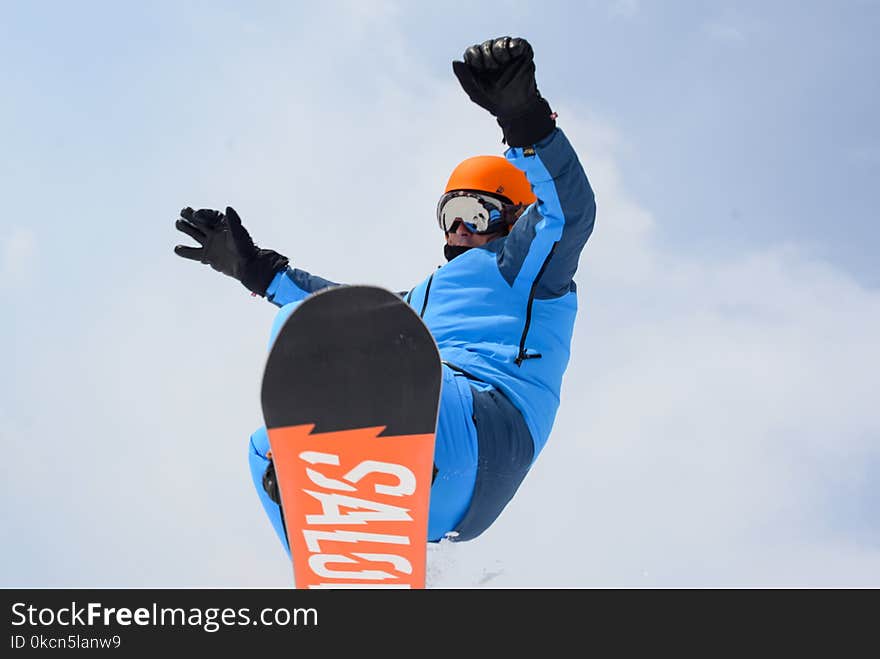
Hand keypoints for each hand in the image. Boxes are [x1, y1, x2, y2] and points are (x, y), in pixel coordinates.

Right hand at [174, 206, 288, 295]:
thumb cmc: (245, 248)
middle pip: (199, 222)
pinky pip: (193, 253)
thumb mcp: (239, 233)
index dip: (202, 213)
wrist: (247, 266)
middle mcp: (215, 233)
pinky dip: (185, 251)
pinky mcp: (207, 256)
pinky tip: (177, 248)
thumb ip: (233, 221)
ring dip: (185, 228)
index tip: (196, 214)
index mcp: (223, 225)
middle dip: (191, 216)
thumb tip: (228, 208)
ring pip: (194, 234)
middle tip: (183, 212)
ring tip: (178, 223)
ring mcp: (210, 244)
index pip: (210, 215)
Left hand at [452, 36, 555, 146]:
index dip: (475, 56)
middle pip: (486, 46)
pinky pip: (518, 43)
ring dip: (500, 50)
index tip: (480, 67)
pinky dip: (515, 45)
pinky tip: (513, 54)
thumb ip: (464, 78)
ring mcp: (508, 55)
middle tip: (494, 67)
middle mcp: (492, 58)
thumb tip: (454, 61)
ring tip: (503, 61)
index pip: (472, 52)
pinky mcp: (522, 54)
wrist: (516, 108)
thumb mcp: (475, 91)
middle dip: (488, 55)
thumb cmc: (493, 101)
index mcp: (479, 65)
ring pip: (502, 42)